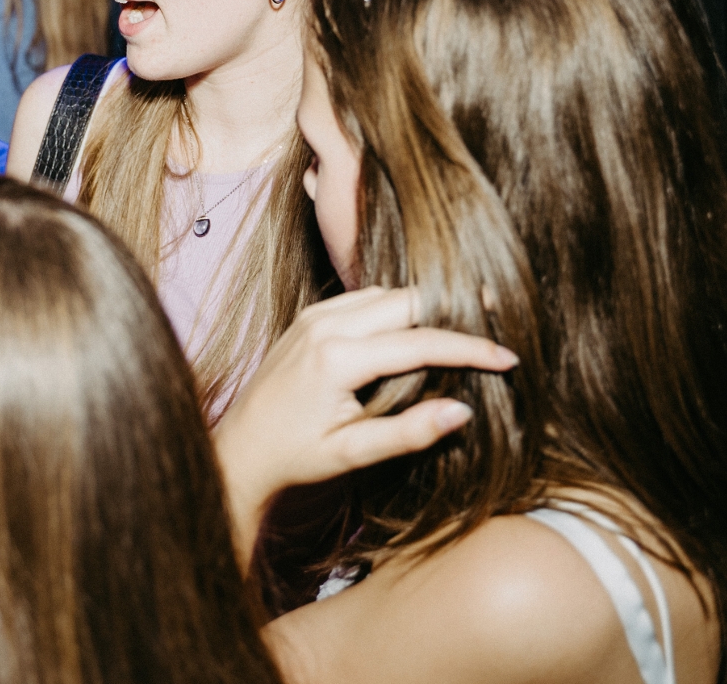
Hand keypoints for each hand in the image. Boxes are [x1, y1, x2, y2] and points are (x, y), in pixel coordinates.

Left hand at [212, 286, 517, 562]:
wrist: (241, 445)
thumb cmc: (295, 455)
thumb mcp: (353, 453)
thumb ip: (408, 432)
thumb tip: (463, 410)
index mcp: (336, 358)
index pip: (420, 342)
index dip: (470, 349)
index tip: (509, 358)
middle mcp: (323, 325)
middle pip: (406, 302)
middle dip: (455, 312)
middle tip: (500, 325)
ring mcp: (313, 316)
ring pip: (386, 294)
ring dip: (426, 307)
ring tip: (469, 327)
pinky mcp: (309, 317)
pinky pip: (364, 298)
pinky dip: (398, 308)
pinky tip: (421, 328)